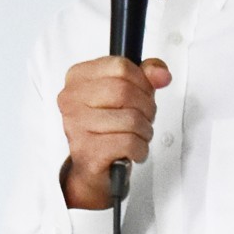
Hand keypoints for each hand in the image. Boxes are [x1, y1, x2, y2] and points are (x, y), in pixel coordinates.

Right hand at [56, 56, 170, 208]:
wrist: (92, 167)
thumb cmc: (108, 126)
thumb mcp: (128, 93)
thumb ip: (146, 75)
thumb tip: (161, 75)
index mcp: (77, 78)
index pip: (120, 66)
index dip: (142, 81)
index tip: (143, 94)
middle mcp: (71, 100)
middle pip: (125, 91)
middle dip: (146, 107)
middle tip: (144, 118)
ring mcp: (76, 126)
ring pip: (130, 119)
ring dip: (144, 131)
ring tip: (138, 136)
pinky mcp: (87, 151)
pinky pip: (128, 142)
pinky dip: (140, 149)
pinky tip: (133, 150)